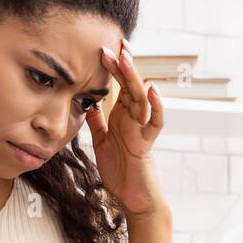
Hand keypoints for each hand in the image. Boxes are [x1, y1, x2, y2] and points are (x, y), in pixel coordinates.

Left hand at [87, 35, 166, 217]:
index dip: (112, 68)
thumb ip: (96, 121)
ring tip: (127, 59)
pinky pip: (155, 123)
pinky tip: (152, 90)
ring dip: (134, 78)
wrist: (130, 197)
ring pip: (141, 98)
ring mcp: (141, 129)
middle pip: (130, 86)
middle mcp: (133, 118)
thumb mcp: (100, 141)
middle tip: (113, 45)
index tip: (103, 49)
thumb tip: (87, 102)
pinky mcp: (147, 144)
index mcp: (121, 116)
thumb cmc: (119, 170)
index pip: (118, 85)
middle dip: (121, 66)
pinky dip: (156, 106)